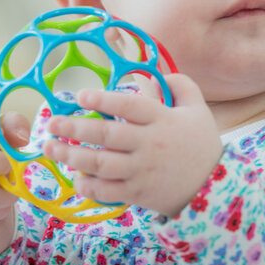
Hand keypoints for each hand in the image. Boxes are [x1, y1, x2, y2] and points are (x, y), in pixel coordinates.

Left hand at [43, 74, 222, 217]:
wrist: (213, 186)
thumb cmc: (200, 143)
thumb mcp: (198, 108)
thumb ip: (181, 84)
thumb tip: (157, 71)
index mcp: (162, 120)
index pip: (130, 107)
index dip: (104, 99)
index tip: (81, 95)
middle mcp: (149, 144)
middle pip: (108, 135)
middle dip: (76, 128)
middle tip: (52, 123)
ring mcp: (141, 171)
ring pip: (101, 163)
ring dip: (72, 156)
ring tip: (51, 148)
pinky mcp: (137, 193)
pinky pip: (107, 191)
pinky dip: (88, 185)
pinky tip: (75, 176)